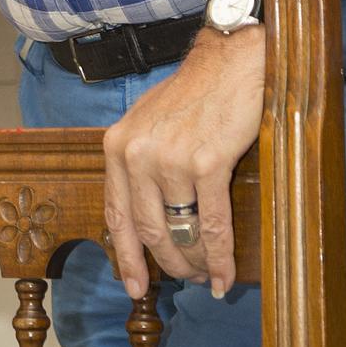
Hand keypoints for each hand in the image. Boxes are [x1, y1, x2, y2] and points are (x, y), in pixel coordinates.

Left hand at [102, 27, 264, 300]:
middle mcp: (138, 154)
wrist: (228, 61)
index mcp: (118, 145)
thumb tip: (142, 217)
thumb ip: (138, 165)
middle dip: (170, 263)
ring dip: (197, 263)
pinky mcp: (207, 163)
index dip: (127, 257)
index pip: (117, 215)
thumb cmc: (191, 92)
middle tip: (187, 280)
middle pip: (149, 231)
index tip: (135, 285)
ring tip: (207, 277)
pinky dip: (220, 256)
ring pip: (181, 232)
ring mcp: (172, 159)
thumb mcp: (146, 123)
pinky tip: (225, 275)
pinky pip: (213, 225)